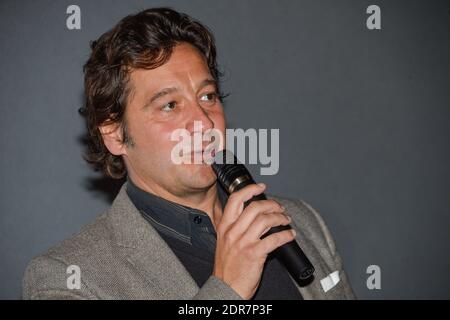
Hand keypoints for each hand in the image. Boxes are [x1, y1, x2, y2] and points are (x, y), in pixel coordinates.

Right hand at [212, 183, 295, 298]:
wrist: (225, 288)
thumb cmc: (226, 268)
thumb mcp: (223, 242)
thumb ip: (233, 228)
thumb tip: (250, 215)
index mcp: (224, 227)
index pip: (235, 200)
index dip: (250, 189)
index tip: (261, 187)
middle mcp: (233, 232)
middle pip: (255, 207)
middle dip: (272, 205)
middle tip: (279, 207)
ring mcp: (243, 242)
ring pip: (266, 220)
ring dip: (280, 218)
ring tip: (286, 220)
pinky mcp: (255, 253)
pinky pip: (274, 238)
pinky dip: (286, 235)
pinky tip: (290, 235)